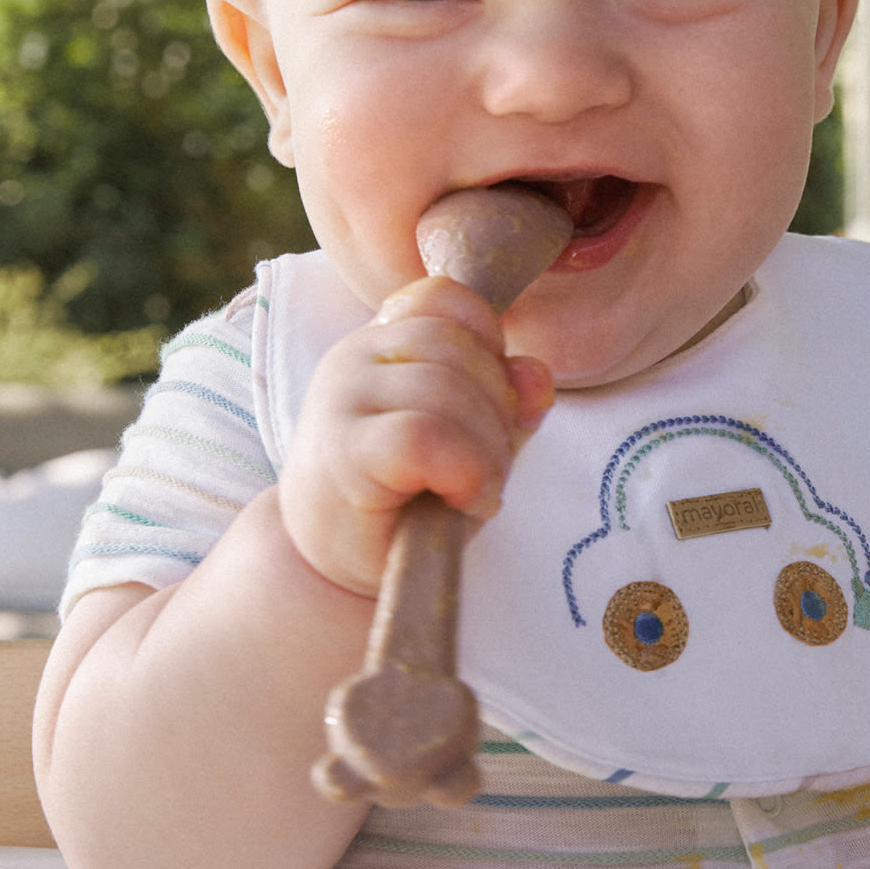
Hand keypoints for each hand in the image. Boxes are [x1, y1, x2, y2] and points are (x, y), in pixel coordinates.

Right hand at [278, 275, 553, 597]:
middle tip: (485, 470)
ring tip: (474, 491)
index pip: (446, 297)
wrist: (333, 571)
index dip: (488, 346)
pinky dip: (465, 470)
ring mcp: (342, 399)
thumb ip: (508, 402)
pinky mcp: (344, 451)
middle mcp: (354, 356)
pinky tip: (465, 499)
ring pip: (448, 389)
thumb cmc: (405, 502)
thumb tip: (536, 375)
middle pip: (460, 347)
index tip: (485, 406)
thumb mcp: (471, 441)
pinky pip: (426, 436)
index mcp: (382, 340)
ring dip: (487, 450)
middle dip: (498, 411)